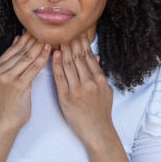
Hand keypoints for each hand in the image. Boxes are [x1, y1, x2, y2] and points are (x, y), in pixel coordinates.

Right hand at [0, 32, 50, 131]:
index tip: (40, 27)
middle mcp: (0, 70)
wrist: (10, 118)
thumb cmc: (13, 97)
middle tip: (49, 28)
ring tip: (52, 36)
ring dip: (41, 45)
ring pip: (28, 57)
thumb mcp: (9, 75)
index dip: (28, 36)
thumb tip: (18, 37)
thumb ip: (13, 57)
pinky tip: (50, 50)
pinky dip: (43, 58)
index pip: (16, 47)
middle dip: (36, 38)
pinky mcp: (18, 85)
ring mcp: (8, 77)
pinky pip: (33, 68)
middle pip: (22, 50)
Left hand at [52, 32, 114, 148]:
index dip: (82, 42)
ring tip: (57, 37)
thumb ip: (100, 73)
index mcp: (100, 79)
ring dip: (63, 49)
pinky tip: (54, 54)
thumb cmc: (101, 112)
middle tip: (64, 29)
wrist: (98, 132)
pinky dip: (56, 64)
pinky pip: (60, 77)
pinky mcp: (66, 98)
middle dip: (71, 42)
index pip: (89, 56)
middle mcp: (89, 82)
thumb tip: (96, 56)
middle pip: (78, 57)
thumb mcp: (106, 90)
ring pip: (69, 64)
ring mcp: (77, 90)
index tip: (76, 32)